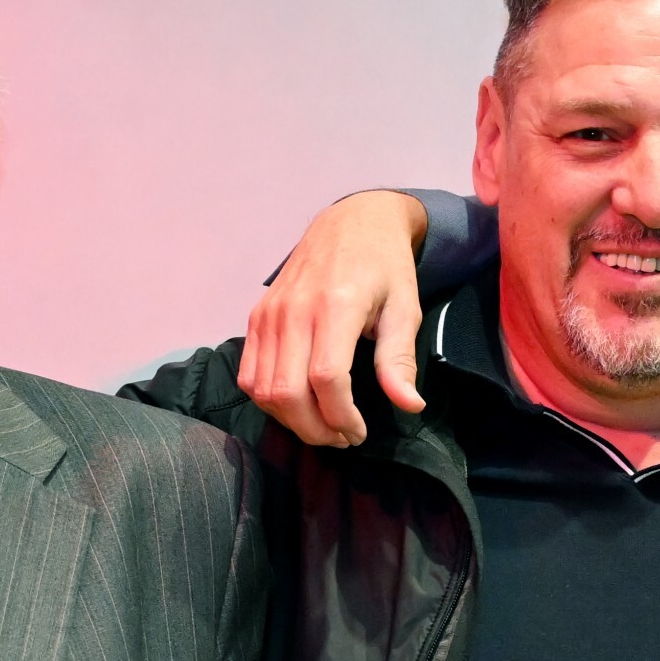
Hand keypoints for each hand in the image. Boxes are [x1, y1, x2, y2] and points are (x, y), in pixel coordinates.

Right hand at [238, 191, 434, 448]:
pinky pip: (249, 374)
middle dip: (315, 429)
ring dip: (290, 420)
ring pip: (262, 389)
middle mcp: (294, 310)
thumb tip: (410, 406)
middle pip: (288, 392)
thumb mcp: (405, 308)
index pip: (326, 380)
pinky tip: (297, 405)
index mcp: (335, 306)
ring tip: (322, 425)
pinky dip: (268, 400)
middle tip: (342, 437)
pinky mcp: (256, 317)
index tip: (358, 432)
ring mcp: (269, 314)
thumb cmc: (384, 267)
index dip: (341, 417)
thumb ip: (400, 359)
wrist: (350, 223)